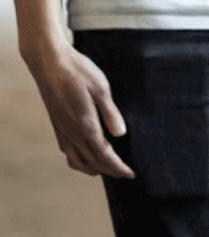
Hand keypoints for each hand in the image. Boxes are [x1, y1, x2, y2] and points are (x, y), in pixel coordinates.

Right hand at [24, 41, 133, 177]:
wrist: (50, 63)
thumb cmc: (78, 72)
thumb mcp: (101, 88)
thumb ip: (110, 113)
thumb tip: (120, 135)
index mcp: (85, 124)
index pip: (104, 154)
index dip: (118, 167)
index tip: (130, 174)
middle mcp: (71, 132)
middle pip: (91, 161)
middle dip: (109, 170)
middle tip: (123, 174)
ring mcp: (62, 129)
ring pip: (76, 160)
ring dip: (92, 168)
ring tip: (106, 169)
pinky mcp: (57, 125)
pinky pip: (67, 151)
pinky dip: (78, 160)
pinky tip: (85, 154)